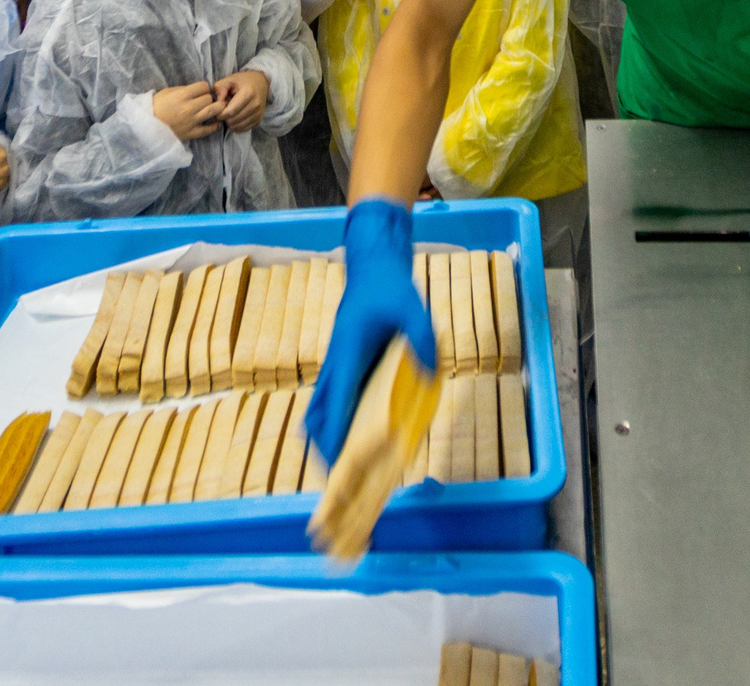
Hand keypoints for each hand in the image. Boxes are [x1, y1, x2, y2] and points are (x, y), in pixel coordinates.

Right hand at [151, 82, 222, 139]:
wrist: (148, 125)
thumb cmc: (157, 106)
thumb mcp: (168, 91)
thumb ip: (184, 89)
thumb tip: (197, 90)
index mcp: (182, 95)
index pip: (204, 86)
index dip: (203, 87)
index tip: (201, 91)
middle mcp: (189, 107)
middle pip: (209, 98)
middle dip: (208, 98)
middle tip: (205, 100)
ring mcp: (191, 121)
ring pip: (213, 111)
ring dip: (216, 108)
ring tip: (216, 108)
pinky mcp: (192, 133)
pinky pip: (209, 129)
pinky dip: (215, 125)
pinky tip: (215, 122)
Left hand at [210, 69, 269, 131]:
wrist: (261, 83)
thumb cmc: (242, 81)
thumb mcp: (229, 79)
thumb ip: (220, 88)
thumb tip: (217, 103)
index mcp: (248, 93)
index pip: (231, 111)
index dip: (220, 114)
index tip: (216, 111)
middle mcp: (255, 105)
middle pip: (234, 120)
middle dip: (224, 119)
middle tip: (222, 112)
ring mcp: (258, 114)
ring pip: (238, 126)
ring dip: (230, 123)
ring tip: (228, 115)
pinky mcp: (259, 120)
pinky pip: (244, 129)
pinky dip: (236, 126)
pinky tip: (234, 119)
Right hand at [307, 197, 436, 462]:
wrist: (372, 266)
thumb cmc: (391, 288)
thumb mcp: (413, 307)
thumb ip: (423, 338)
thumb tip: (431, 372)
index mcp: (348, 353)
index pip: (337, 403)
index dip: (336, 436)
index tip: (338, 465)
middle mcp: (336, 364)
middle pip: (318, 415)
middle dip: (324, 448)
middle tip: (337, 482)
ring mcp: (337, 366)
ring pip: (320, 410)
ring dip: (326, 438)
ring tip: (342, 470)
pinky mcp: (343, 366)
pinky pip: (332, 402)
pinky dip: (335, 425)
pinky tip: (354, 441)